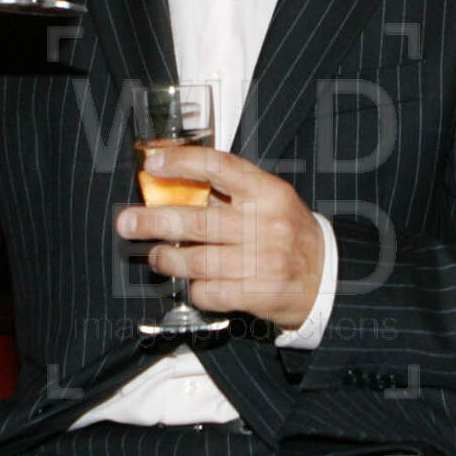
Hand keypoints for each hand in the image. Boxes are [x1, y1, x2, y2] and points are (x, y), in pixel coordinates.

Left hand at [115, 146, 322, 329]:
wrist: (328, 277)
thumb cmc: (291, 234)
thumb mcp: (271, 201)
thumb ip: (232, 194)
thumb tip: (176, 187)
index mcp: (268, 192)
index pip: (220, 167)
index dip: (182, 162)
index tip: (153, 164)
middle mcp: (265, 224)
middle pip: (197, 220)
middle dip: (153, 221)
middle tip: (127, 222)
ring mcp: (261, 261)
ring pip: (196, 260)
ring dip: (167, 258)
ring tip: (156, 255)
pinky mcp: (257, 293)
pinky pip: (208, 291)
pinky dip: (194, 288)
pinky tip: (192, 282)